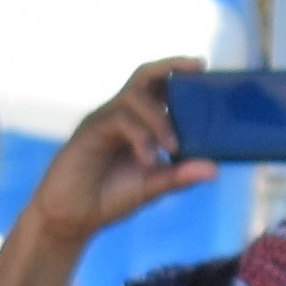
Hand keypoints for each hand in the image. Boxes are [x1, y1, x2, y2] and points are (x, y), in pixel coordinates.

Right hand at [17, 60, 218, 253]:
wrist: (71, 218)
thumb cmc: (109, 197)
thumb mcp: (152, 187)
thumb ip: (179, 176)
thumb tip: (215, 169)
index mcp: (137, 122)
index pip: (159, 88)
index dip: (180, 76)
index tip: (204, 68)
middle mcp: (120, 114)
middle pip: (145, 76)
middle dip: (172, 67)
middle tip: (198, 67)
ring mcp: (103, 120)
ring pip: (134, 97)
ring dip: (159, 119)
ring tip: (173, 147)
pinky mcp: (89, 131)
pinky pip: (119, 120)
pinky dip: (140, 137)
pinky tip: (149, 160)